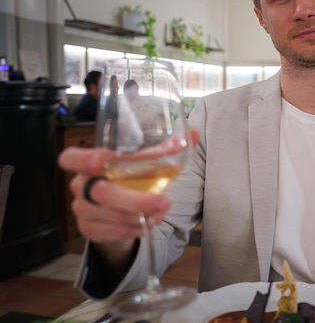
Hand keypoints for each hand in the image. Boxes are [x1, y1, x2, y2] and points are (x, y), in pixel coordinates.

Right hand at [58, 147, 169, 263]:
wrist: (117, 212)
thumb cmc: (128, 180)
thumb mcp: (142, 164)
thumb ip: (165, 150)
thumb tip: (192, 135)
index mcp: (90, 162)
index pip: (70, 158)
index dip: (82, 159)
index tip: (100, 161)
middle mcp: (81, 185)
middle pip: (102, 193)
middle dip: (136, 200)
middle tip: (164, 202)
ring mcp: (82, 209)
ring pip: (111, 215)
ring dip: (141, 216)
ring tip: (160, 212)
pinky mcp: (88, 229)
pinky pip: (113, 232)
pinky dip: (135, 229)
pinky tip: (146, 224)